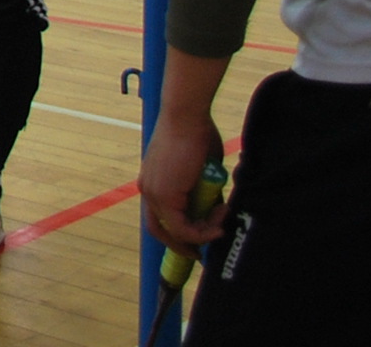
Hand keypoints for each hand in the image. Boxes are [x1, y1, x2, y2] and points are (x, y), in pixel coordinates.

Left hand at [141, 108, 228, 251]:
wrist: (187, 117)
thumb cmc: (196, 135)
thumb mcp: (200, 170)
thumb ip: (203, 191)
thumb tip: (215, 207)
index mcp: (153, 182)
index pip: (159, 217)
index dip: (176, 234)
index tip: (197, 243)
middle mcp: (148, 190)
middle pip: (158, 231)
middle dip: (182, 246)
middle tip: (201, 254)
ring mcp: (153, 193)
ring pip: (175, 231)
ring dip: (203, 233)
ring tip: (222, 217)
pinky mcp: (163, 196)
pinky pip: (182, 227)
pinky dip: (202, 231)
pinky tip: (219, 222)